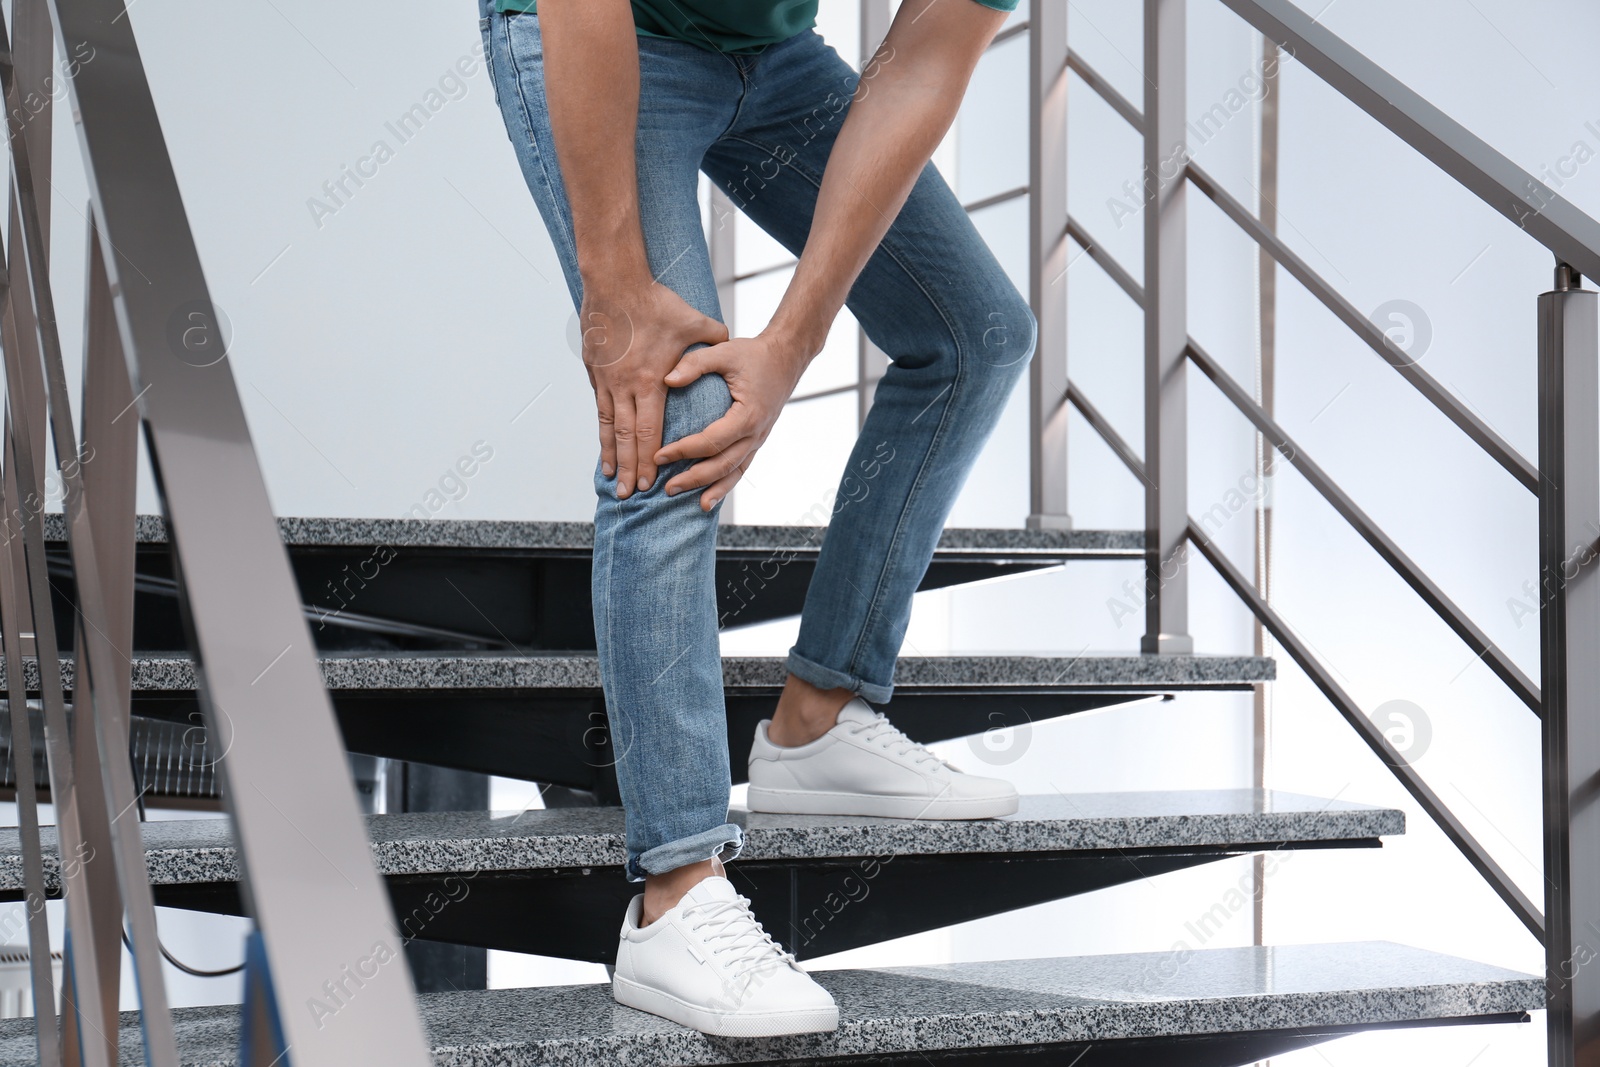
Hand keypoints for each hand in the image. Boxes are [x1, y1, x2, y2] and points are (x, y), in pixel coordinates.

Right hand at [579, 283, 726, 497]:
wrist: (614, 283)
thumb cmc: (655, 302)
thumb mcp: (694, 321)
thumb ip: (714, 339)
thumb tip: (731, 345)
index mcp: (652, 381)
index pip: (651, 430)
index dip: (651, 459)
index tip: (652, 481)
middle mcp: (627, 387)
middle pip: (628, 438)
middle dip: (631, 469)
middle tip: (631, 494)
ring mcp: (608, 382)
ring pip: (609, 429)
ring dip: (612, 458)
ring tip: (614, 481)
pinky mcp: (596, 374)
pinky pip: (599, 411)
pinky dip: (601, 435)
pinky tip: (604, 451)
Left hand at [653, 330, 809, 510]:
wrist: (786, 358)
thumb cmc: (754, 354)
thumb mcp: (724, 352)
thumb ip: (695, 364)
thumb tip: (667, 380)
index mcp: (747, 415)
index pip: (711, 441)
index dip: (684, 451)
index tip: (659, 455)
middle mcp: (755, 433)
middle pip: (722, 464)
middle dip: (694, 478)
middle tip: (667, 487)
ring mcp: (758, 440)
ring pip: (734, 472)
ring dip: (712, 489)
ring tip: (693, 504)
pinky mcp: (756, 441)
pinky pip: (741, 468)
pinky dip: (726, 485)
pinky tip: (710, 498)